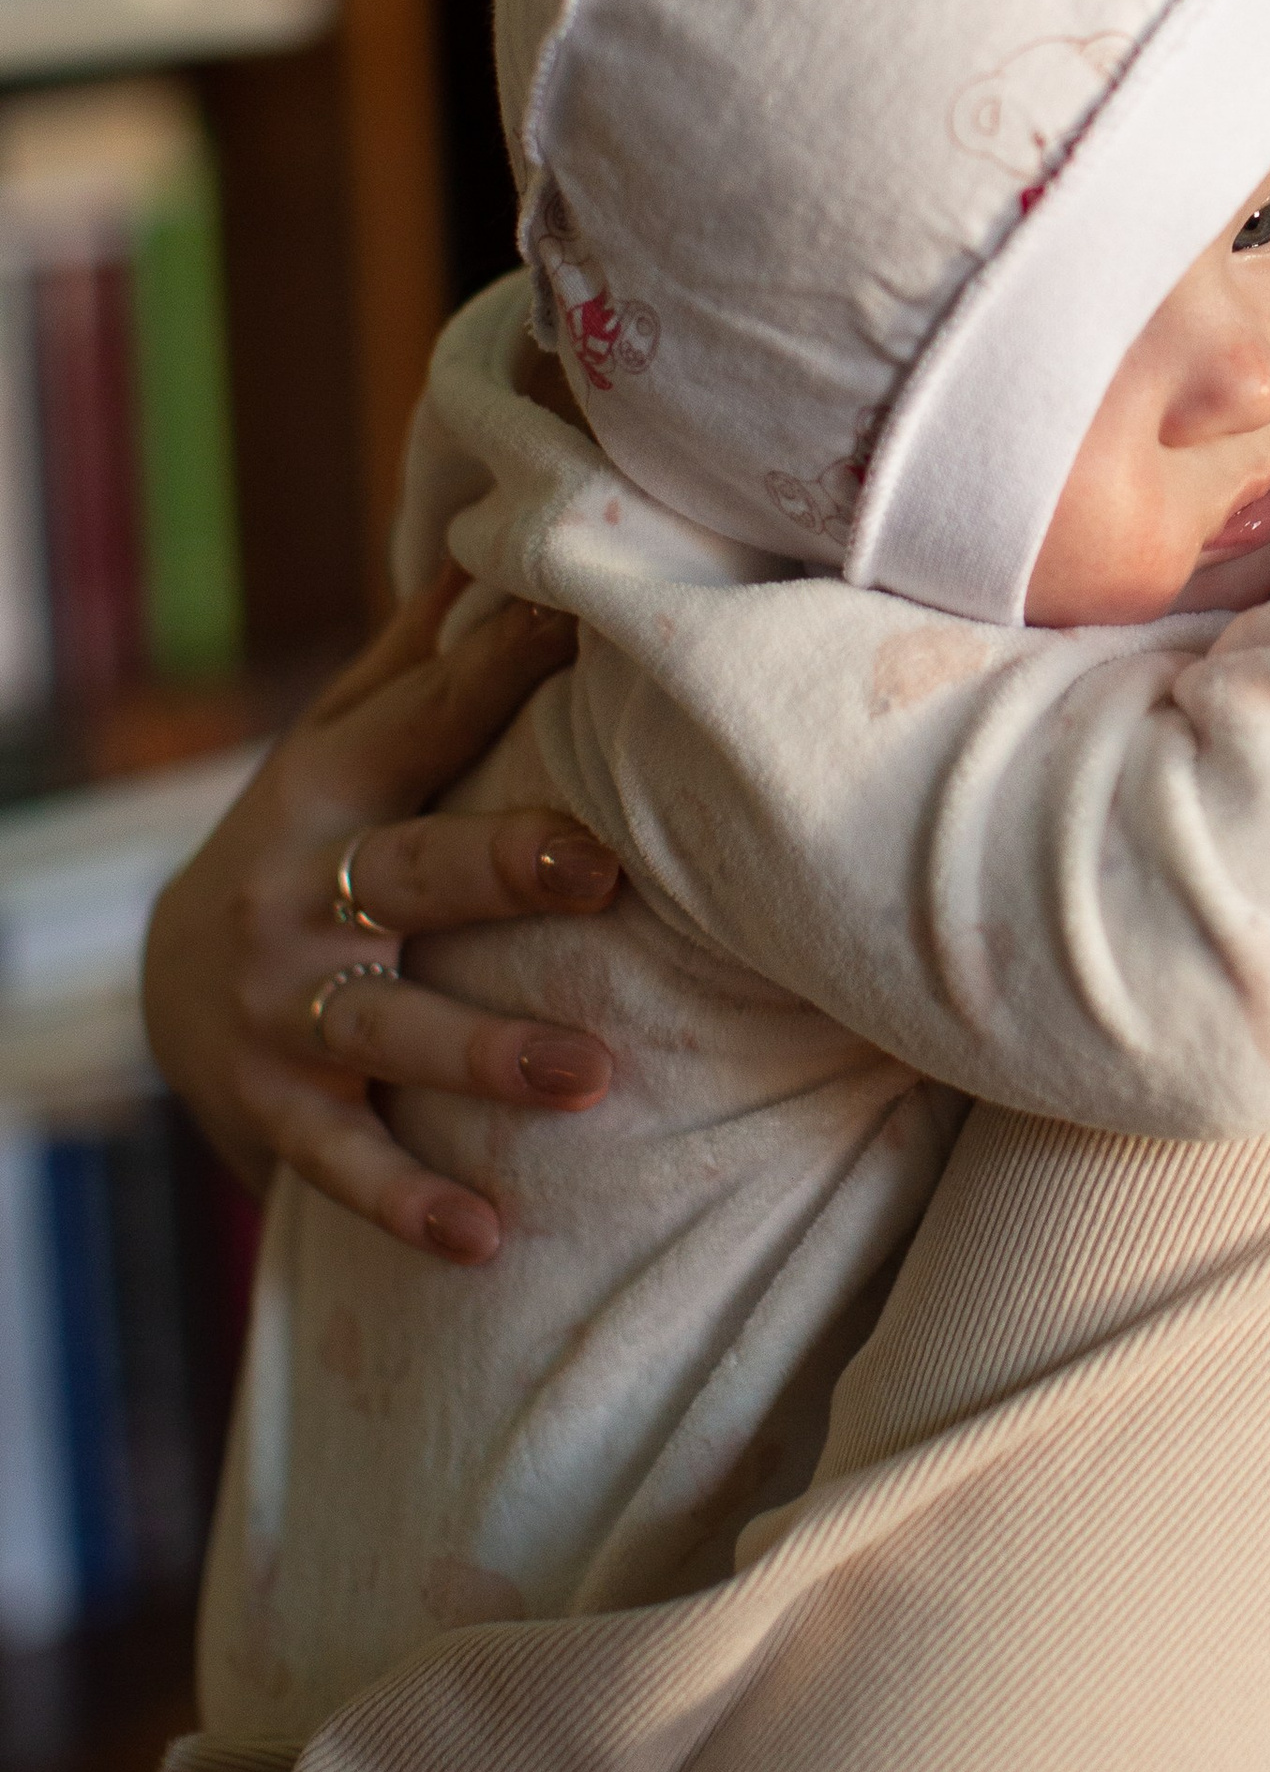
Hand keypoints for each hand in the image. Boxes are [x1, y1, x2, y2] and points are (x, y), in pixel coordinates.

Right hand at [143, 569, 621, 1264]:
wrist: (165, 982)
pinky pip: (344, 1163)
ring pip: (386, 1031)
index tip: (585, 626)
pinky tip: (487, 1236)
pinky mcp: (271, 1111)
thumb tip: (504, 535)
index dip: (501, 668)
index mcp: (334, 786)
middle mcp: (300, 891)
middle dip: (504, 869)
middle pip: (412, 873)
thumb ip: (425, 659)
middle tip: (603, 874)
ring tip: (591, 1076)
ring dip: (486, 1055)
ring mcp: (279, 1007)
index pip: (428, 718)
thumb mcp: (341, 743)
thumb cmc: (312, 837)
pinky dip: (410, 1203)